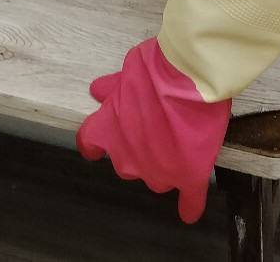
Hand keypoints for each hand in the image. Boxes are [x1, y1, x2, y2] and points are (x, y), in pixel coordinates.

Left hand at [77, 36, 230, 222]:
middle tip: (157, 128)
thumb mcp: (130, 70)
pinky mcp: (188, 177)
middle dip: (139, 150)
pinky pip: (189, 200)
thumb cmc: (157, 70)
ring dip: (164, 166)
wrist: (189, 79)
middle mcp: (128, 157)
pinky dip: (189, 204)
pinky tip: (189, 209)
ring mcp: (158, 172)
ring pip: (157, 178)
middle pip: (128, 164)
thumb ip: (114, 86)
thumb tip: (96, 91)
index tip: (97, 147)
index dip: (95, 144)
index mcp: (109, 129)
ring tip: (181, 144)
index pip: (90, 143)